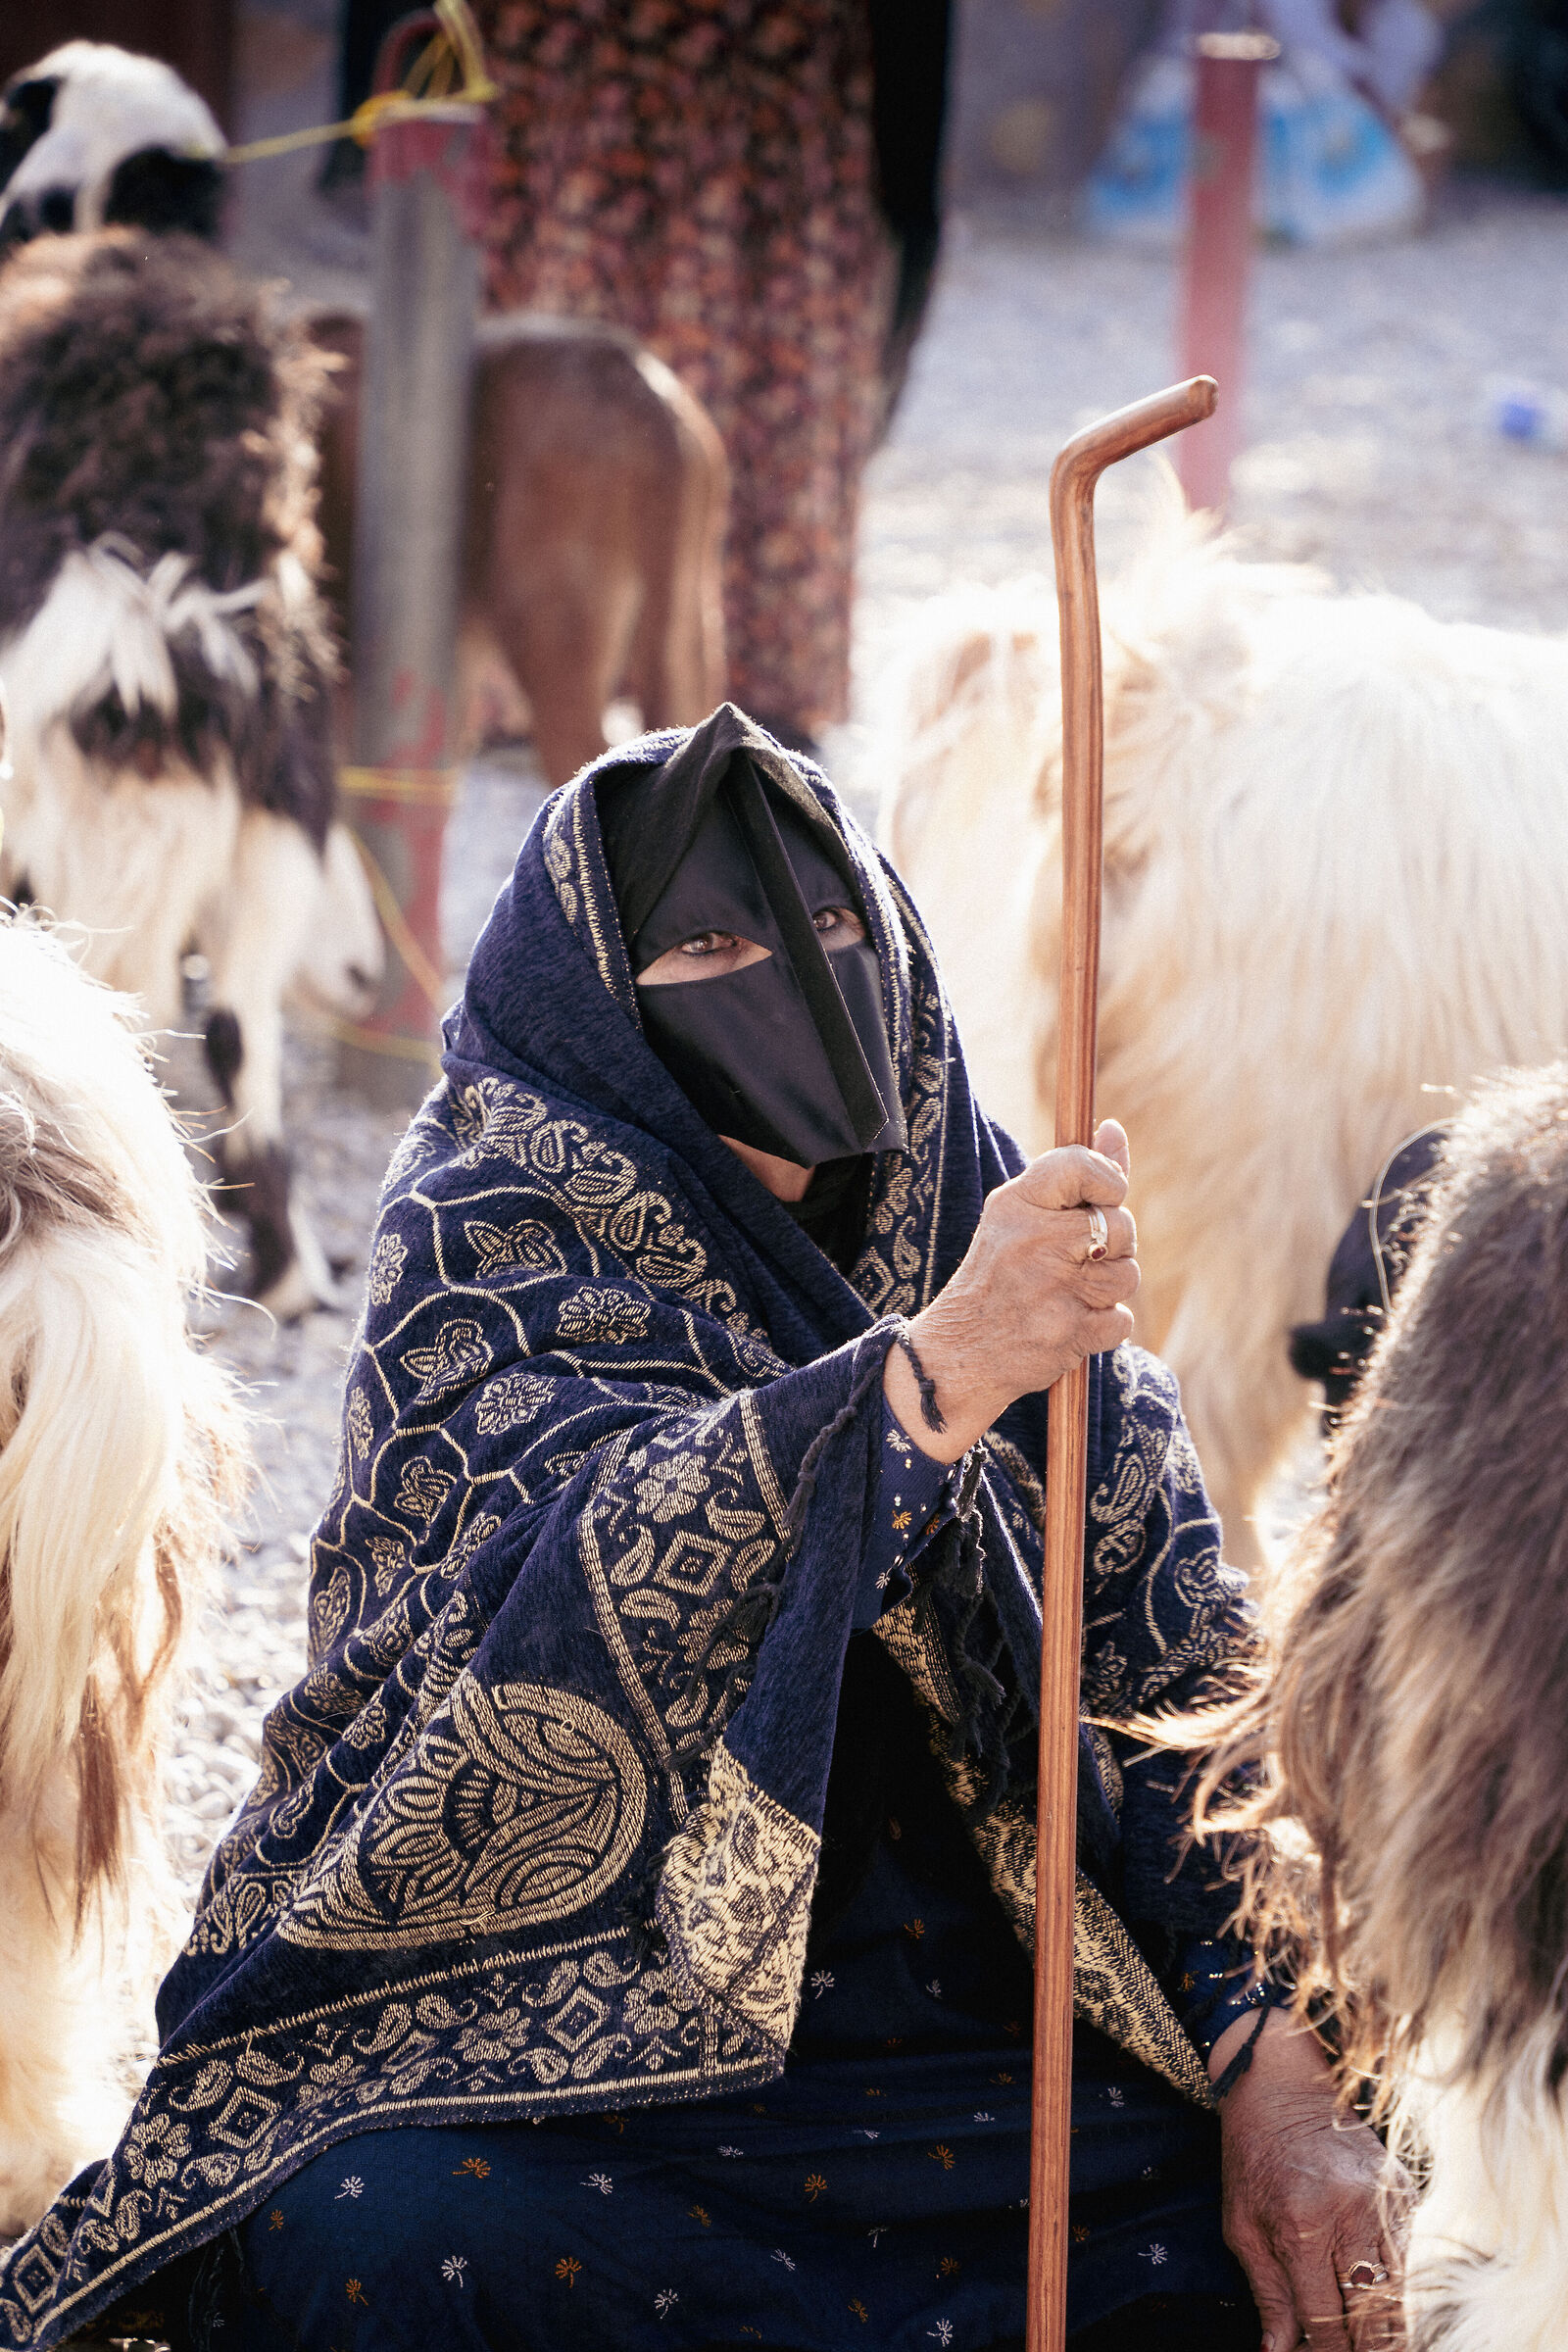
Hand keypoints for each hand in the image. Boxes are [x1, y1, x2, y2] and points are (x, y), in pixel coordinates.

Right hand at [883, 1118, 1138, 1461]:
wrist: (958, 1354)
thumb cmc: (997, 1276)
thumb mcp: (1019, 1215)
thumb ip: (1074, 1174)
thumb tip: (1114, 1128)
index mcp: (1016, 1203)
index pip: (1085, 1166)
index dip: (1110, 1181)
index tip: (1102, 1198)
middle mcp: (1033, 1240)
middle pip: (1120, 1225)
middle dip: (1111, 1246)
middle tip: (1076, 1260)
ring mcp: (1052, 1287)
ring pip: (1127, 1275)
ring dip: (1108, 1289)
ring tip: (1069, 1293)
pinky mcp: (1068, 1332)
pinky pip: (1121, 1320)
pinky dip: (1102, 1327)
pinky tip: (1069, 1323)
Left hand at [1214, 2010, 1408, 2349]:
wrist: (1282, 2086)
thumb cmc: (1252, 2158)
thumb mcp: (1241, 2226)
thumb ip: (1267, 2294)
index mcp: (1302, 2226)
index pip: (1326, 2321)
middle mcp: (1351, 2215)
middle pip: (1374, 2316)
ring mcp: (1384, 2202)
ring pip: (1402, 2293)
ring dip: (1392, 2330)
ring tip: (1378, 2346)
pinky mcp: (1404, 2191)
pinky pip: (1412, 2257)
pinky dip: (1402, 2288)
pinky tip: (1387, 2305)